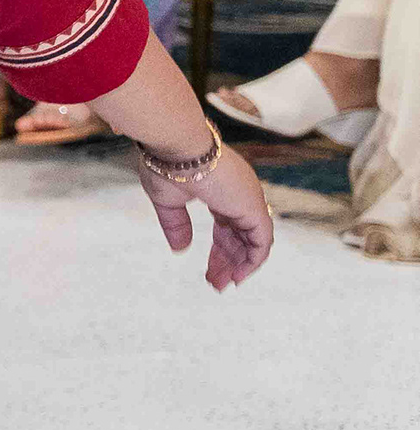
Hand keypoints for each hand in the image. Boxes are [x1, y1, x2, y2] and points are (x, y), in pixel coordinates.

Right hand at [138, 142, 271, 288]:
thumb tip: (180, 249)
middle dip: (227, 261)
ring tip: (224, 285)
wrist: (177, 144)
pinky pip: (262, 242)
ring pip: (252, 241)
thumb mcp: (167, 200)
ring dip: (240, 265)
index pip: (226, 226)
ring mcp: (249, 200)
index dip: (218, 250)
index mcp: (221, 190)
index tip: (208, 270)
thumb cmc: (167, 163)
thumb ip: (176, 224)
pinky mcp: (253, 208)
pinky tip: (238, 276)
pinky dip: (253, 261)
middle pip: (239, 236)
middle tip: (214, 284)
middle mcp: (240, 195)